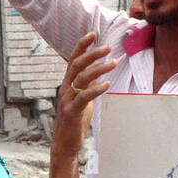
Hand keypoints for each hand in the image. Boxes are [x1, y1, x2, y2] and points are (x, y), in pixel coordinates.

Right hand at [52, 33, 114, 161]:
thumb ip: (88, 86)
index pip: (72, 60)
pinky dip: (95, 89)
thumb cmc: (75, 121)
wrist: (64, 143)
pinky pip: (84, 97)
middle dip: (92, 54)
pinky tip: (107, 84)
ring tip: (113, 62)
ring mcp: (67, 100)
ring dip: (98, 69)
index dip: (81, 46)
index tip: (92, 34)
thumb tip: (99, 73)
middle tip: (108, 47)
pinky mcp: (71, 112)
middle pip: (76, 65)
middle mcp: (65, 89)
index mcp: (67, 84)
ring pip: (81, 78)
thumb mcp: (83, 99)